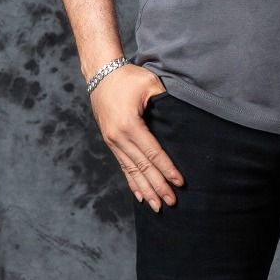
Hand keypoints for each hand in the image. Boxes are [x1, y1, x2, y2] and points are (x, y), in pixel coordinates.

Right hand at [88, 63, 184, 211]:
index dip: (167, 169)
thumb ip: (164, 101)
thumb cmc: (128, 77)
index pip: (152, 153)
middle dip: (158, 186)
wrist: (100, 74)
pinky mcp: (111, 141)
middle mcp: (118, 137)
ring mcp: (112, 141)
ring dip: (144, 189)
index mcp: (129, 125)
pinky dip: (132, 182)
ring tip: (157, 206)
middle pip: (142, 167)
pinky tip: (140, 195)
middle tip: (171, 202)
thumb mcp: (150, 84)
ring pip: (131, 171)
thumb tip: (179, 119)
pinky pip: (123, 166)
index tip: (179, 182)